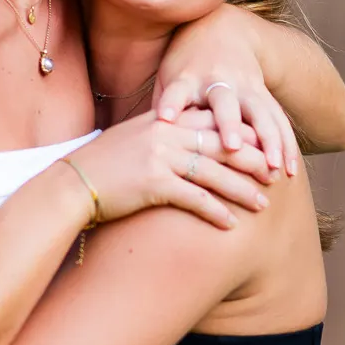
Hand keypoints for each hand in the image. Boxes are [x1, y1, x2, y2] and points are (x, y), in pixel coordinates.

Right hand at [71, 110, 272, 231]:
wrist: (69, 185)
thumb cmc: (100, 167)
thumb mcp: (132, 139)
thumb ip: (160, 134)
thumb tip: (182, 138)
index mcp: (162, 120)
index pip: (212, 121)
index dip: (242, 134)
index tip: (263, 146)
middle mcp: (165, 133)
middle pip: (221, 144)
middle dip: (252, 160)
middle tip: (275, 174)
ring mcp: (160, 157)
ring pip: (215, 173)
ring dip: (242, 190)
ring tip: (263, 204)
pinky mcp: (154, 183)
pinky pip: (195, 198)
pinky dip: (217, 212)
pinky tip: (231, 224)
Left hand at [156, 7, 299, 176]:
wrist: (223, 30)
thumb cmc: (185, 65)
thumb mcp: (167, 79)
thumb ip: (160, 109)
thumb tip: (140, 149)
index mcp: (188, 77)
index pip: (177, 91)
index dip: (171, 104)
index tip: (165, 118)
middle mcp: (219, 81)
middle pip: (225, 103)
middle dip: (230, 125)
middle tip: (232, 147)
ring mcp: (245, 86)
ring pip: (260, 113)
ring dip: (269, 140)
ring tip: (274, 168)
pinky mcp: (264, 94)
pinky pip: (278, 120)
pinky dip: (286, 144)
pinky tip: (290, 171)